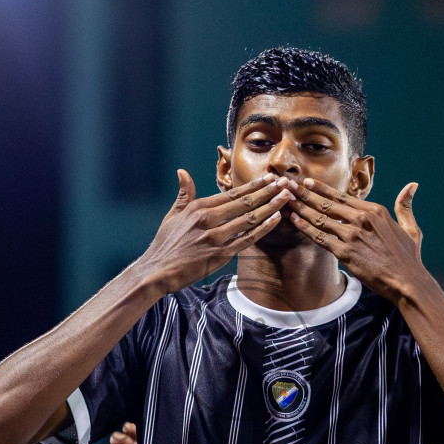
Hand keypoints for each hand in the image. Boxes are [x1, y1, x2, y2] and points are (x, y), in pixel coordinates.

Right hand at [135, 171, 290, 293]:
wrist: (157, 271)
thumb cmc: (165, 244)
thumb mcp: (172, 215)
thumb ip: (183, 194)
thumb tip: (182, 172)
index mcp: (198, 207)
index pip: (232, 193)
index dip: (253, 185)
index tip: (269, 178)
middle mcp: (208, 219)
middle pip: (245, 202)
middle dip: (268, 191)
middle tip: (286, 182)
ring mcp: (216, 237)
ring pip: (249, 218)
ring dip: (270, 206)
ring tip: (286, 197)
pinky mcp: (220, 255)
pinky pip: (247, 239)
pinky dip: (263, 228)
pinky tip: (276, 219)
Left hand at [286, 178, 425, 301]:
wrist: (406, 281)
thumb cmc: (408, 258)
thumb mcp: (410, 228)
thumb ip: (405, 206)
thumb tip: (411, 186)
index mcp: (375, 211)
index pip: (342, 196)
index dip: (321, 189)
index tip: (307, 182)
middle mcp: (361, 219)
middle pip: (327, 203)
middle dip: (305, 194)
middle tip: (289, 186)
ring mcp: (352, 235)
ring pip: (320, 218)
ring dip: (301, 208)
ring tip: (286, 200)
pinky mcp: (345, 252)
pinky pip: (320, 238)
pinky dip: (305, 228)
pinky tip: (294, 220)